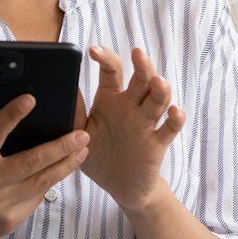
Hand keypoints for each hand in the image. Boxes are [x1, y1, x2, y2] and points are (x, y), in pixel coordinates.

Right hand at [0, 94, 89, 238]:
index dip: (12, 114)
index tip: (31, 99)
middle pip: (32, 160)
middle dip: (61, 146)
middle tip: (82, 134)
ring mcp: (0, 204)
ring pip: (42, 181)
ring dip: (66, 164)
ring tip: (83, 150)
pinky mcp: (10, 220)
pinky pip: (35, 198)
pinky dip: (49, 182)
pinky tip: (61, 170)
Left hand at [75, 46, 184, 212]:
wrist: (120, 187)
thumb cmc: (98, 155)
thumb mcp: (80, 133)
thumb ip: (73, 112)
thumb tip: (62, 88)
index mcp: (110, 100)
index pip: (112, 71)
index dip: (106, 58)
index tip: (93, 51)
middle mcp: (130, 107)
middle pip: (141, 79)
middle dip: (142, 65)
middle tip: (137, 53)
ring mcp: (146, 123)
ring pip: (158, 100)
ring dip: (160, 89)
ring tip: (157, 82)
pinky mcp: (157, 143)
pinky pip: (169, 129)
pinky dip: (175, 119)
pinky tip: (174, 112)